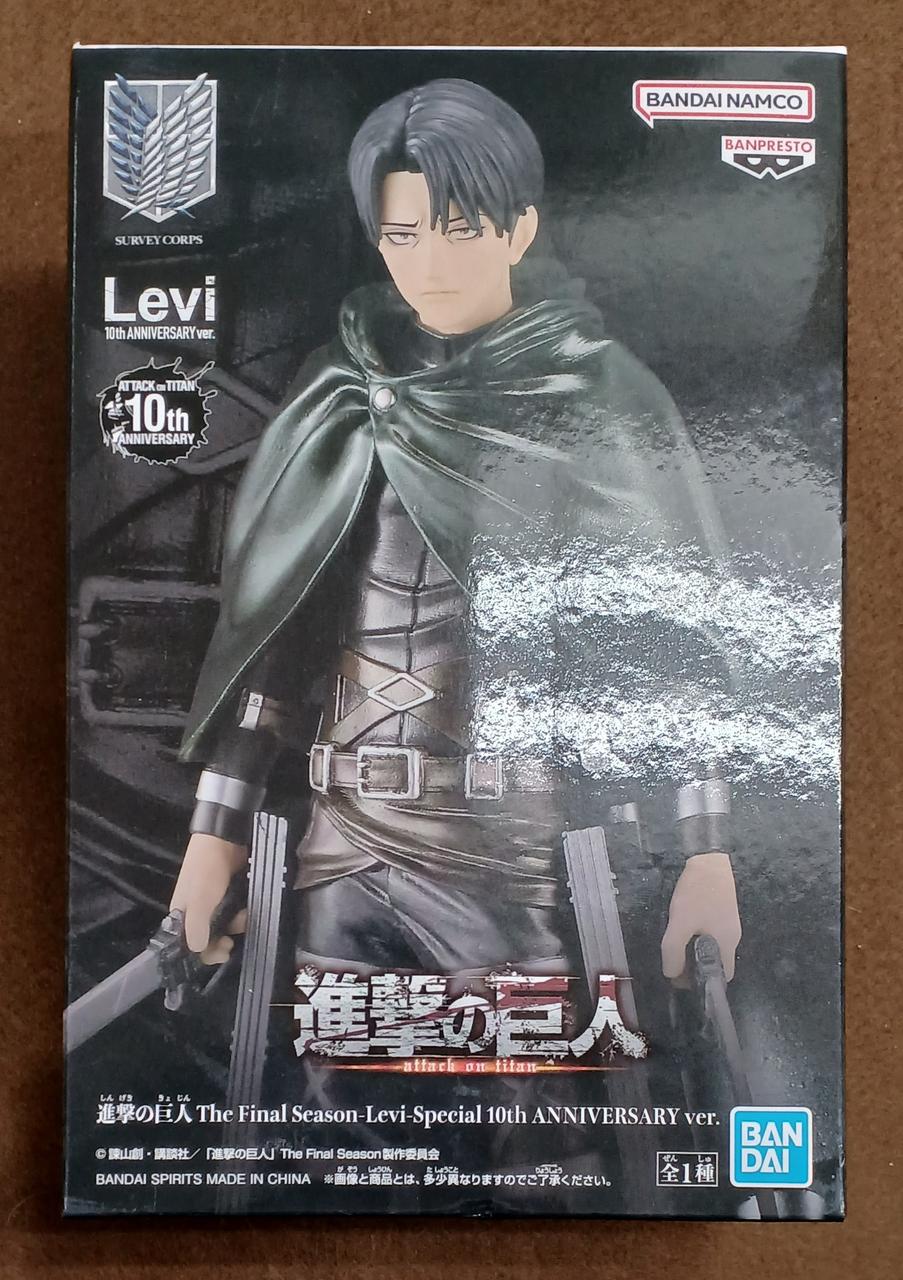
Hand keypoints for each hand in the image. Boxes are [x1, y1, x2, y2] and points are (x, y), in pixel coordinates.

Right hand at [169, 832, 248, 963]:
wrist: (223, 838)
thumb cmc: (207, 869)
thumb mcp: (199, 900)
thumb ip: (197, 926)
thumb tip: (197, 950)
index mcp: (183, 914)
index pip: (191, 944)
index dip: (206, 953)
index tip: (224, 953)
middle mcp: (197, 911)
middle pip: (210, 936)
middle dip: (224, 939)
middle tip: (233, 942)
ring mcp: (215, 901)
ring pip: (226, 923)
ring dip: (237, 923)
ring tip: (245, 915)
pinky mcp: (229, 892)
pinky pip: (236, 910)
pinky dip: (243, 911)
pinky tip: (249, 907)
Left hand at [660, 851, 740, 982]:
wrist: (710, 858)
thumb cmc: (698, 894)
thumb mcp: (680, 924)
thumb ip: (674, 951)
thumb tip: (671, 974)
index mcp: (727, 945)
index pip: (722, 978)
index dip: (703, 983)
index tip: (684, 979)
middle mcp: (733, 937)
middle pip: (715, 963)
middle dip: (695, 966)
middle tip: (674, 960)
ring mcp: (729, 923)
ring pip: (712, 947)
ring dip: (694, 950)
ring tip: (676, 942)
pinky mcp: (723, 910)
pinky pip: (710, 932)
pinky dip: (697, 936)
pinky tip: (684, 926)